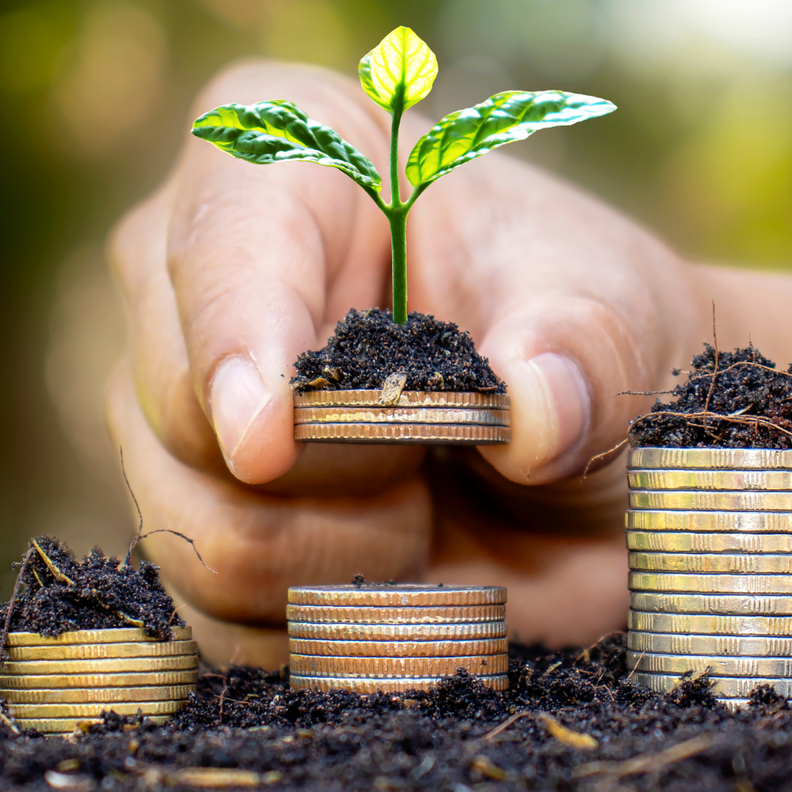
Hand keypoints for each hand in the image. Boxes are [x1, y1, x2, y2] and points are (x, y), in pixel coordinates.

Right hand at [107, 60, 702, 665]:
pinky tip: (399, 576)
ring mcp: (176, 414)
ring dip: (345, 559)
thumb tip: (532, 411)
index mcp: (285, 164)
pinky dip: (330, 626)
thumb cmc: (589, 338)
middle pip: (189, 411)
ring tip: (432, 509)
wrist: (599, 459)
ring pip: (199, 531)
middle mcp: (195, 281)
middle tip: (445, 452)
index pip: (223, 247)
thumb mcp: (615, 320)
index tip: (270, 442)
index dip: (238, 344)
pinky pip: (216, 621)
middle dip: (342, 468)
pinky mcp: (191, 530)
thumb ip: (579, 356)